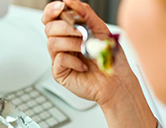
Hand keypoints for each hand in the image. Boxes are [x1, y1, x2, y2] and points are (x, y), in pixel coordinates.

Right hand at [44, 0, 157, 127]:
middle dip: (66, 27)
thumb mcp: (101, 29)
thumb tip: (70, 2)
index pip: (51, 17)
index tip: (61, 7)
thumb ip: (86, 13)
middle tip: (82, 32)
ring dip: (72, 43)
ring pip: (52, 43)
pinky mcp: (60, 73)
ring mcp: (59, 59)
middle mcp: (62, 44)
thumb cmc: (110, 59)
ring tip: (86, 49)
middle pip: (49, 28)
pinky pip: (59, 60)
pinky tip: (84, 65)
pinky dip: (74, 60)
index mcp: (69, 32)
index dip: (52, 10)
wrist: (117, 81)